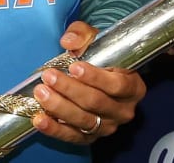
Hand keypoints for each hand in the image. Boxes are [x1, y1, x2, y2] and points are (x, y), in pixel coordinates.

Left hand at [30, 21, 146, 143]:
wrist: (97, 78)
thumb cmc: (99, 57)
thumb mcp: (95, 40)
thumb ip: (83, 35)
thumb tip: (68, 41)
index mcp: (133, 87)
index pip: (117, 85)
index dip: (95, 78)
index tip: (74, 67)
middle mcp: (123, 111)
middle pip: (96, 102)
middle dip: (70, 89)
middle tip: (49, 76)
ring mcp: (107, 127)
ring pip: (83, 120)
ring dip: (59, 107)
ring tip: (41, 93)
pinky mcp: (90, 138)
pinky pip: (72, 137)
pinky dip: (55, 129)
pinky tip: (40, 119)